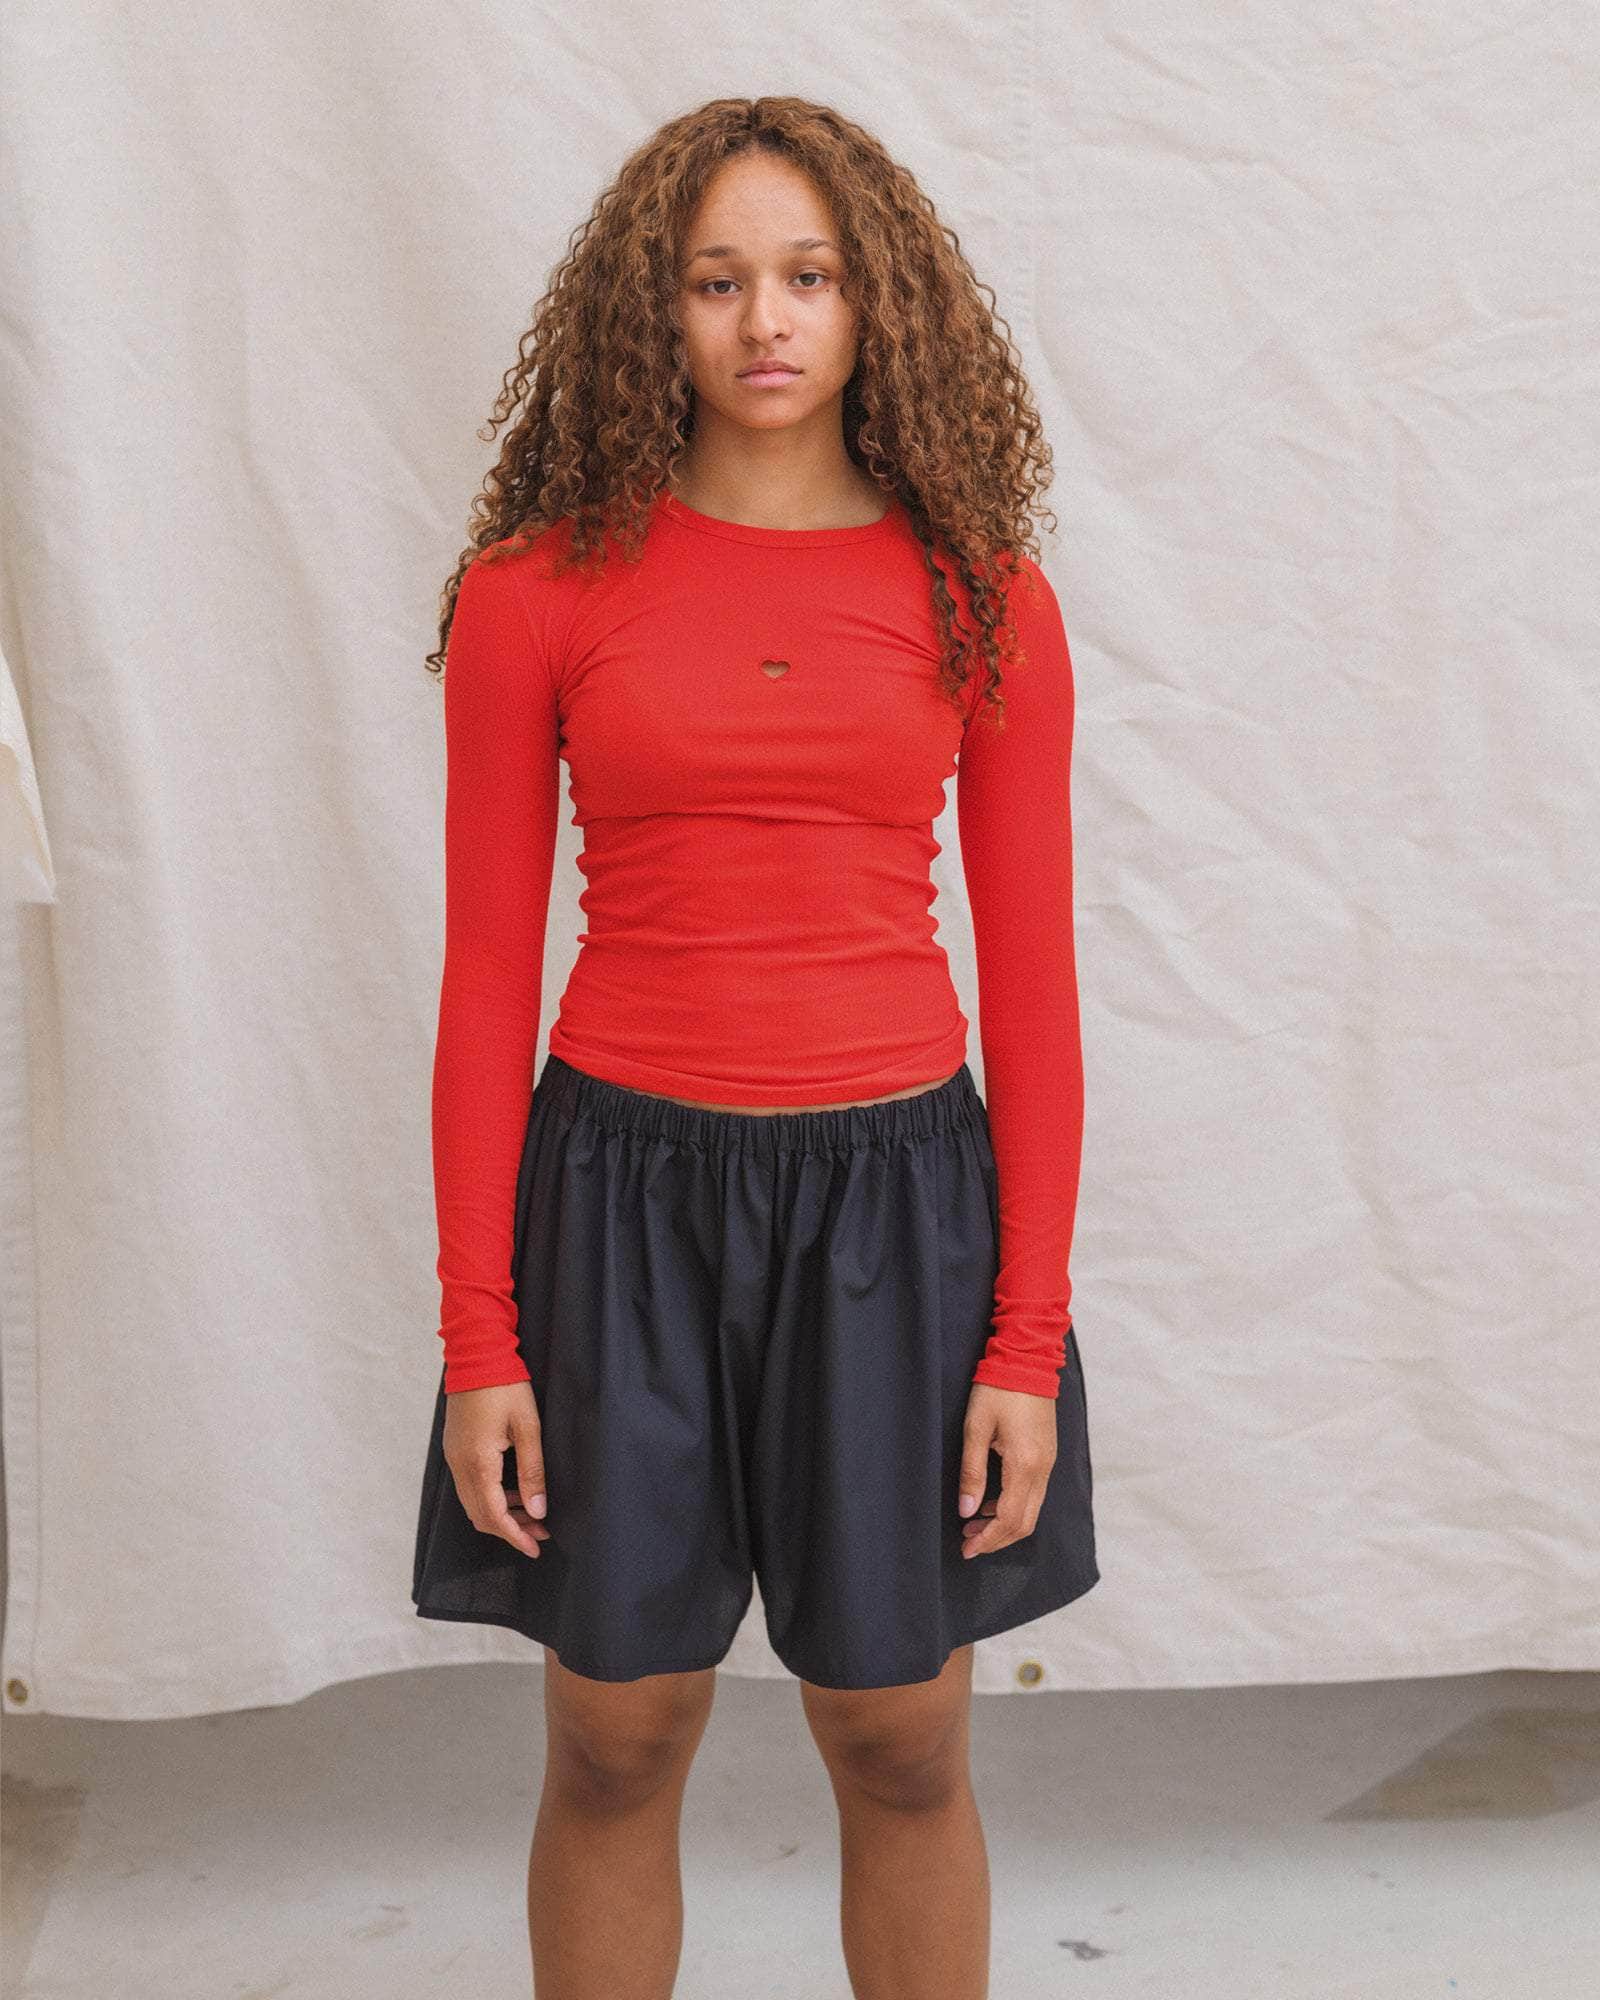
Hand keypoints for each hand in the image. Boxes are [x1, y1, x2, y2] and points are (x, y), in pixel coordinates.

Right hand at [442, 1381, 550, 1558]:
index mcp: (477, 1462)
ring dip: (501, 1513)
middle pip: (480, 1515)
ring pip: (473, 1502)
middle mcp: (459, 1464)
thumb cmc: (505, 1386)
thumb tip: (538, 1510)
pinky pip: (470, 1484)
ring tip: (532, 1513)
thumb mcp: (528, 1427)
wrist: (476, 1353)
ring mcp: (453, 1456)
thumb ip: (532, 1472)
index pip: (493, 1516)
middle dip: (510, 1529)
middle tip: (540, 1532)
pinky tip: (513, 1491)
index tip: (536, 1547)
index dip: (515, 1536)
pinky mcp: (455, 1447)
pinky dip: (490, 1496)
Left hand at [956, 1383, 1056, 1558]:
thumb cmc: (997, 1389)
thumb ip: (972, 1473)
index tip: (967, 1549)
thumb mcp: (975, 1428)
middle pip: (1025, 1523)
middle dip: (997, 1539)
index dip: (988, 1540)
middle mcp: (1043, 1469)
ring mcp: (1049, 1462)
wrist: (1027, 1359)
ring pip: (1032, 1511)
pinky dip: (1014, 1507)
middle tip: (968, 1543)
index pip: (1010, 1519)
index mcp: (1025, 1464)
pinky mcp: (1047, 1454)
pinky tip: (991, 1502)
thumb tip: (967, 1511)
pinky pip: (1034, 1493)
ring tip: (974, 1525)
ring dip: (1005, 1524)